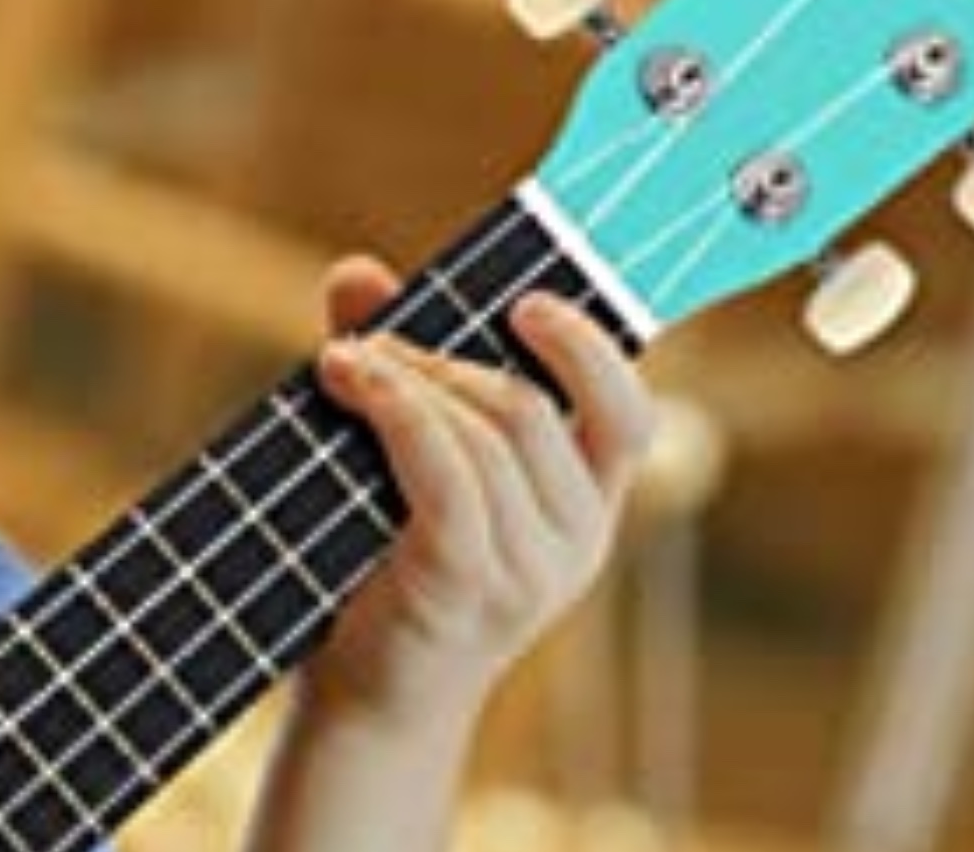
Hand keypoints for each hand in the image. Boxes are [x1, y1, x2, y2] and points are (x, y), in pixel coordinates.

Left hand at [298, 254, 655, 732]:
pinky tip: (345, 379)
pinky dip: (396, 407)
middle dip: (445, 354)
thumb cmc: (382, 572)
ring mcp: (532, 567)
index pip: (628, 413)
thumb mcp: (395, 461)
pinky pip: (448, 470)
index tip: (526, 297)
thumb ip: (391, 367)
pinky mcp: (471, 583)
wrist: (362, 701)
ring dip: (407, 376)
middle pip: (534, 404)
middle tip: (372, 343)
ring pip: (491, 426)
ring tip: (345, 363)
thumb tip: (358, 272)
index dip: (594, 346)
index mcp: (583, 504)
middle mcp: (577, 537)